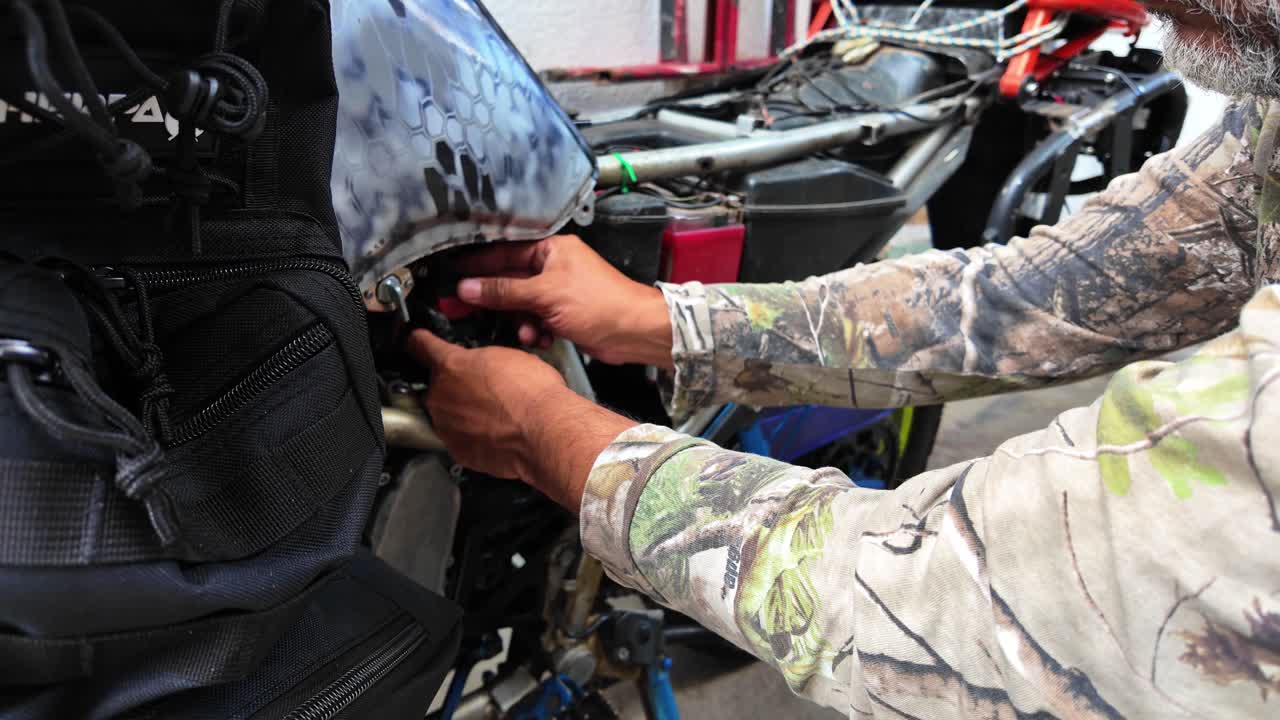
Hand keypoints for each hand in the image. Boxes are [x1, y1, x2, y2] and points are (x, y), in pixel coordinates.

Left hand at [408, 329, 637, 509]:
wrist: (545, 432)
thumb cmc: (533, 393)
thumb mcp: (509, 356)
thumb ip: (483, 360)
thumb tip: (483, 364)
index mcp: (451, 365)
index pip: (420, 346)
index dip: (419, 341)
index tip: (415, 340)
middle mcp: (440, 395)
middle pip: (437, 384)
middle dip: (455, 384)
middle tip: (484, 387)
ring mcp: (446, 426)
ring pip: (446, 413)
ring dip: (462, 411)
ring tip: (494, 413)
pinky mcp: (458, 451)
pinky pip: (458, 438)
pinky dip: (471, 435)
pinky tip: (494, 431)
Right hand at [454, 235, 673, 368]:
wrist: (634, 332)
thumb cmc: (598, 303)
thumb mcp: (545, 294)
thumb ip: (503, 291)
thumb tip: (466, 288)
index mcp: (552, 249)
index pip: (504, 253)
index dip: (477, 266)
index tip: (453, 277)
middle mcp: (553, 266)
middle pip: (510, 281)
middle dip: (494, 299)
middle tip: (463, 310)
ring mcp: (558, 291)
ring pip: (521, 305)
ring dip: (519, 321)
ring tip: (527, 332)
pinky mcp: (563, 314)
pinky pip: (536, 320)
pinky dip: (535, 330)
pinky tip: (541, 339)